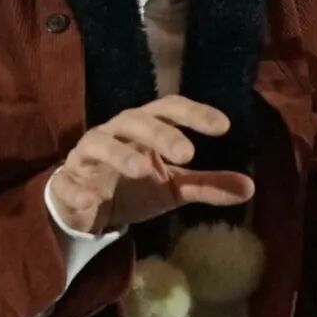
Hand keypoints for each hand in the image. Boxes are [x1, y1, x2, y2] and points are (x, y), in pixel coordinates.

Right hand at [48, 95, 254, 234]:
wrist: (87, 207)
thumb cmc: (132, 185)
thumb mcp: (173, 187)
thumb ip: (207, 184)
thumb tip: (251, 188)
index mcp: (144, 129)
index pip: (169, 109)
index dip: (194, 113)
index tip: (223, 126)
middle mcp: (116, 133)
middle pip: (135, 120)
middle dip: (161, 133)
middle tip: (188, 153)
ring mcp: (88, 155)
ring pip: (99, 142)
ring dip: (120, 154)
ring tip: (143, 170)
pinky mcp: (66, 180)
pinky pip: (67, 182)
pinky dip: (78, 189)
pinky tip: (93, 201)